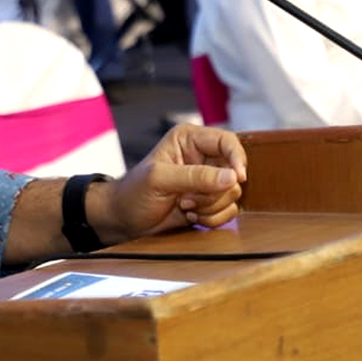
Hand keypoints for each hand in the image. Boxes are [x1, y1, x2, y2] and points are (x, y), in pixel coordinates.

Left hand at [90, 124, 245, 239]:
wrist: (124, 220)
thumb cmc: (134, 193)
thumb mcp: (160, 180)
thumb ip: (196, 177)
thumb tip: (232, 178)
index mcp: (190, 140)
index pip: (227, 141)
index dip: (237, 159)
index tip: (237, 178)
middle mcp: (203, 158)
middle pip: (233, 172)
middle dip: (212, 192)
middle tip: (186, 199)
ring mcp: (208, 182)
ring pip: (232, 194)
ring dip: (210, 207)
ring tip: (185, 207)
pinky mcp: (210, 202)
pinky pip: (228, 211)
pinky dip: (213, 219)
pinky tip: (191, 217)